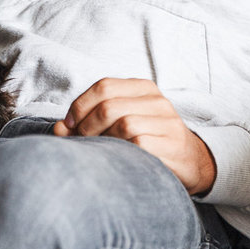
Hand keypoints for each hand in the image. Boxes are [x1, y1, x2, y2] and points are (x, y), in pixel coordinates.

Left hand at [53, 77, 216, 195]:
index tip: (68, 125)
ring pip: (123, 124)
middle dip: (85, 127)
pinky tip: (117, 161)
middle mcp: (157, 101)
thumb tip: (57, 129)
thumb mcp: (121, 122)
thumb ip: (89, 121)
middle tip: (79, 144)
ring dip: (102, 142)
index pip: (103, 86)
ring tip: (98, 153)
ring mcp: (167, 122)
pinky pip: (138, 145)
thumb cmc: (148, 140)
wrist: (192, 162)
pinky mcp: (172, 145)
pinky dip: (121, 153)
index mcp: (142, 88)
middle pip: (108, 106)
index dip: (80, 105)